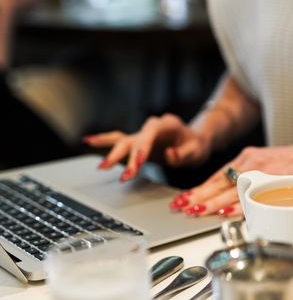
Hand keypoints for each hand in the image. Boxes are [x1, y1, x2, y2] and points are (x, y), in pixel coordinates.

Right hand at [84, 114, 210, 180]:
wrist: (195, 141)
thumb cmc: (196, 146)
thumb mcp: (197, 151)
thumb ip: (184, 154)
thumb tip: (170, 155)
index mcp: (168, 124)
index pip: (151, 133)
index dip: (144, 147)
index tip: (139, 162)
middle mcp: (152, 126)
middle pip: (136, 140)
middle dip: (129, 158)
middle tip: (126, 175)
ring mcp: (143, 134)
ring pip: (124, 141)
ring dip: (113, 154)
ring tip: (102, 167)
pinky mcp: (138, 142)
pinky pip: (118, 140)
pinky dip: (103, 140)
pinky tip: (88, 140)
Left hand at [171, 141, 292, 216]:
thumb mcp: (272, 168)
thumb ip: (254, 181)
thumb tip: (235, 202)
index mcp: (249, 159)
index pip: (219, 175)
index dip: (200, 188)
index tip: (185, 199)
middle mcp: (253, 162)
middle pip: (220, 181)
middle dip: (199, 195)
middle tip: (182, 206)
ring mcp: (264, 170)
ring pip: (232, 188)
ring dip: (213, 201)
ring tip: (196, 211)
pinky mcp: (276, 178)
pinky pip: (252, 193)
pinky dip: (237, 204)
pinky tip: (225, 211)